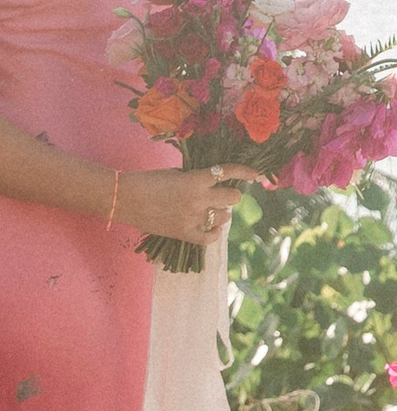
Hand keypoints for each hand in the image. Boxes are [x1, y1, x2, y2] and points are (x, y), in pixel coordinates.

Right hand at [124, 164, 251, 242]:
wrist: (124, 198)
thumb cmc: (148, 181)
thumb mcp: (176, 173)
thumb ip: (197, 178)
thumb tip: (216, 182)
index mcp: (196, 179)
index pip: (228, 173)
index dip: (246, 172)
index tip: (257, 175)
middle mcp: (198, 199)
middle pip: (233, 199)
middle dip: (231, 196)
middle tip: (222, 196)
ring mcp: (192, 218)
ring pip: (224, 218)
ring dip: (221, 214)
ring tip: (210, 211)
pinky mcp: (183, 233)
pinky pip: (209, 238)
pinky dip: (214, 234)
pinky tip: (212, 229)